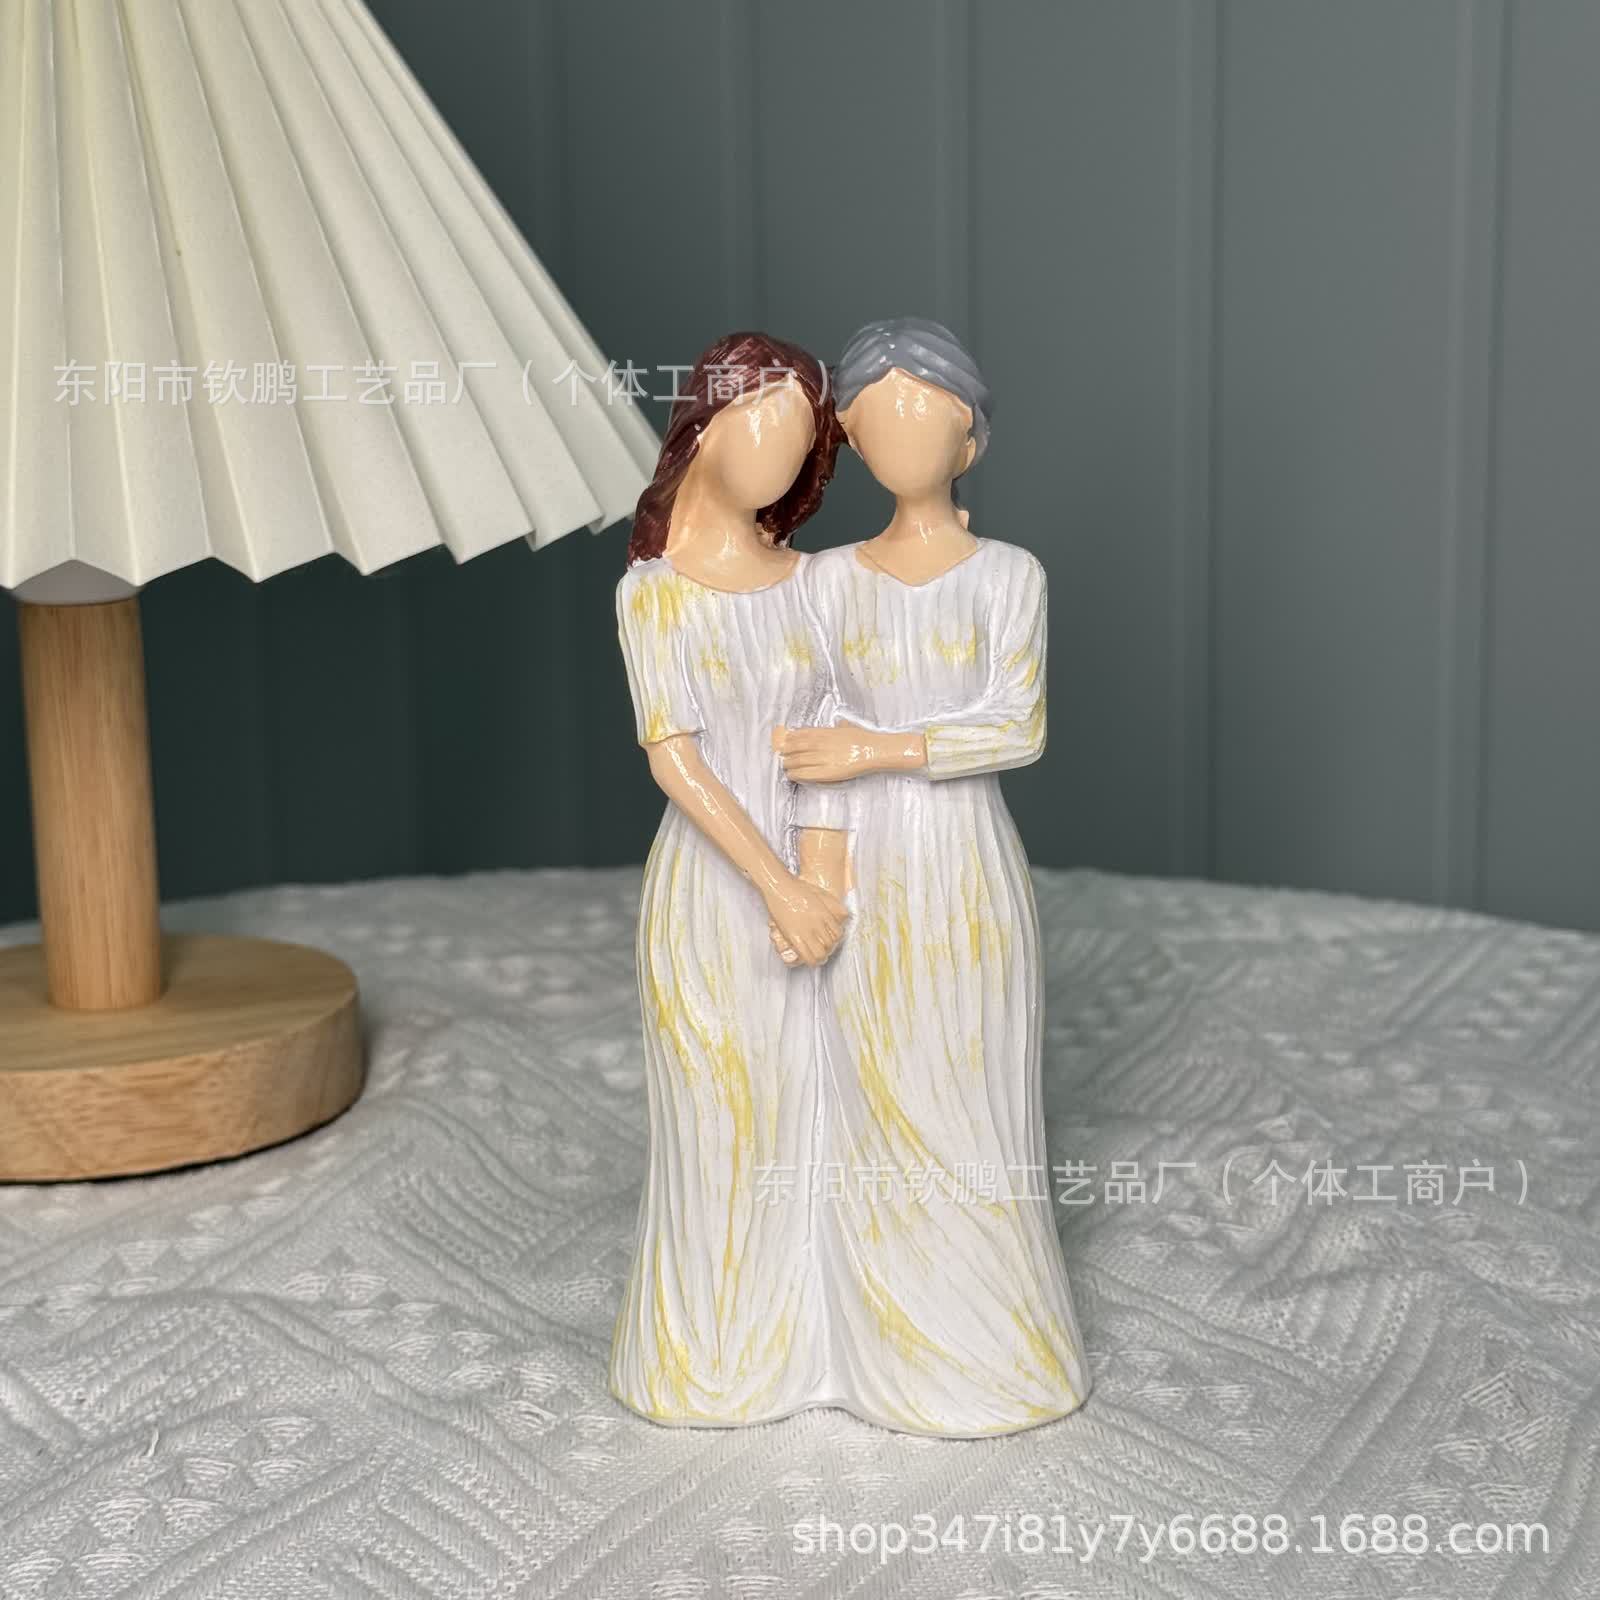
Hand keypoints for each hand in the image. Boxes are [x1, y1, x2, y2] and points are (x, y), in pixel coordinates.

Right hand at [762, 873, 846, 966]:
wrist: (780, 887)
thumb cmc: (796, 887)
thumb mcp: (820, 893)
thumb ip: (832, 905)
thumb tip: (843, 915)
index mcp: (825, 914)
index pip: (838, 934)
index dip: (836, 940)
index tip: (831, 941)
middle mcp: (818, 924)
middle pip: (831, 944)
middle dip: (829, 949)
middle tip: (825, 950)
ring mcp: (806, 931)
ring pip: (821, 953)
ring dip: (821, 957)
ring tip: (818, 958)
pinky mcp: (794, 936)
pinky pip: (806, 956)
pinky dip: (810, 961)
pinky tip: (808, 959)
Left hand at [776, 721, 925, 783]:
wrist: (873, 750)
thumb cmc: (863, 738)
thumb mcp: (848, 727)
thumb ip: (839, 726)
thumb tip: (838, 723)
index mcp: (825, 732)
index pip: (801, 734)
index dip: (790, 739)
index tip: (783, 741)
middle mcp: (820, 744)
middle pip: (796, 747)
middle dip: (786, 752)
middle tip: (780, 755)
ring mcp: (822, 758)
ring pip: (798, 760)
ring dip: (788, 763)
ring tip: (784, 766)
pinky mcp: (826, 771)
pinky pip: (806, 773)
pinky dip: (795, 774)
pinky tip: (790, 775)